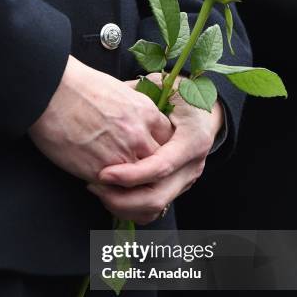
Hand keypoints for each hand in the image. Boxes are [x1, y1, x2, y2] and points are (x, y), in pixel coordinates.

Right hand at [28, 57, 172, 181]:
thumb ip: (136, 111)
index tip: (149, 152)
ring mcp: (120, 156)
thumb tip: (140, 121)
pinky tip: (99, 185)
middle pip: (158, 165)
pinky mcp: (99, 171)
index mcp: (146, 114)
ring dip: (130, 185)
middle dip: (149, 171)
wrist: (51, 91)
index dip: (159, 149)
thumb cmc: (79, 86)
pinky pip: (113, 191)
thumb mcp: (120, 91)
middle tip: (138, 174)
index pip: (168, 141)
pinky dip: (109, 191)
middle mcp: (139, 136)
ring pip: (138, 182)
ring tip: (119, 184)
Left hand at [88, 74, 223, 224]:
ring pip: (153, 209)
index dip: (130, 174)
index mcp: (193, 140)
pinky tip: (110, 198)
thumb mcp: (166, 86)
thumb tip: (113, 94)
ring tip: (98, 192)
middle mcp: (192, 166)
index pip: (160, 167)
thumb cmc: (181, 94)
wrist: (204, 112)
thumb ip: (143, 92)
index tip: (103, 174)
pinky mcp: (176, 189)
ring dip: (122, 206)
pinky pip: (153, 211)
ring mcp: (186, 181)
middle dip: (121, 198)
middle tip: (92, 186)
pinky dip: (130, 210)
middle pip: (156, 197)